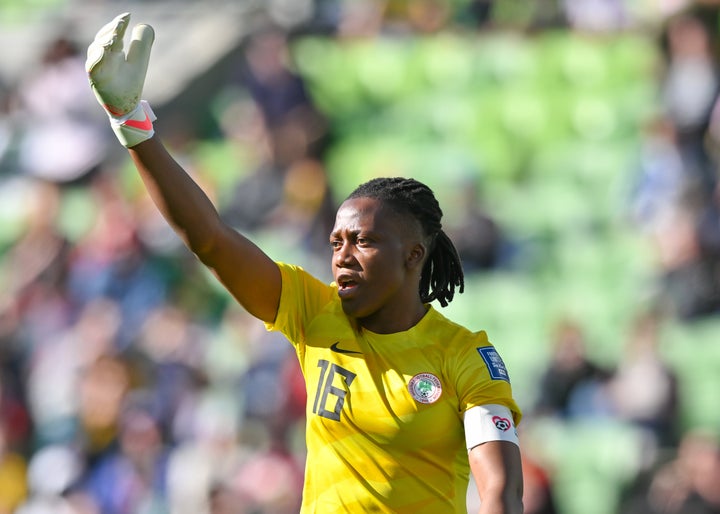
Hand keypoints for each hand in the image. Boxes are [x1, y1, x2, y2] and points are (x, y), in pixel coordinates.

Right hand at [86, 12, 156, 146]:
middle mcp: (102, 58)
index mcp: (113, 51)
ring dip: (104, 42)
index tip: (128, 16)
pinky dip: (96, 59)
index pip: (114, 34)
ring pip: (96, 51)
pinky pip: (92, 68)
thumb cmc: (130, 83)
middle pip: (102, 39)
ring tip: (114, 36)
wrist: (125, 106)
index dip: (119, 24)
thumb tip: (144, 26)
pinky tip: (103, 51)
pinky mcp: (95, 81)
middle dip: (111, 30)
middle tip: (121, 23)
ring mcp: (97, 69)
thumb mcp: (139, 61)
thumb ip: (142, 43)